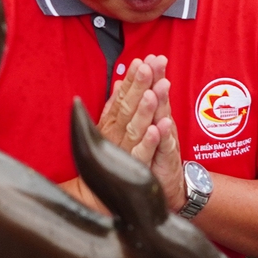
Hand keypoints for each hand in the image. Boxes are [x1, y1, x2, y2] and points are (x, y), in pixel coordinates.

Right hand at [67, 76, 181, 212]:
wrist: (99, 196)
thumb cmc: (108, 157)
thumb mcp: (111, 128)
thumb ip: (115, 106)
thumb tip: (120, 83)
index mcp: (111, 123)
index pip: (122, 96)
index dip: (132, 79)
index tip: (141, 60)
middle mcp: (116, 134)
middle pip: (128, 107)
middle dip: (138, 86)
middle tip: (148, 66)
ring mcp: (124, 150)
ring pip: (135, 126)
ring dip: (144, 109)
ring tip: (153, 92)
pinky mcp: (133, 168)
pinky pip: (141, 153)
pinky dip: (149, 141)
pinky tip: (157, 128)